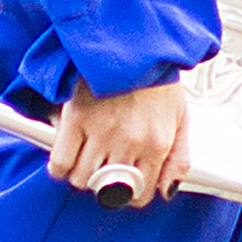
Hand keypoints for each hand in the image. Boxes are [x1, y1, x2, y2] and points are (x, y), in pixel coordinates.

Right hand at [46, 79, 193, 211]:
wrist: (133, 46)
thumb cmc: (157, 83)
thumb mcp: (181, 120)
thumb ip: (179, 159)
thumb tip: (167, 191)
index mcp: (157, 144)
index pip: (139, 195)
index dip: (130, 195)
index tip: (124, 185)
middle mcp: (129, 143)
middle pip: (107, 192)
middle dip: (105, 187)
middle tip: (105, 171)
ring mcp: (101, 132)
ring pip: (82, 180)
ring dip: (83, 176)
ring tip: (87, 161)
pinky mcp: (76, 119)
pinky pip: (61, 163)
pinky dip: (60, 168)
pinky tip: (68, 159)